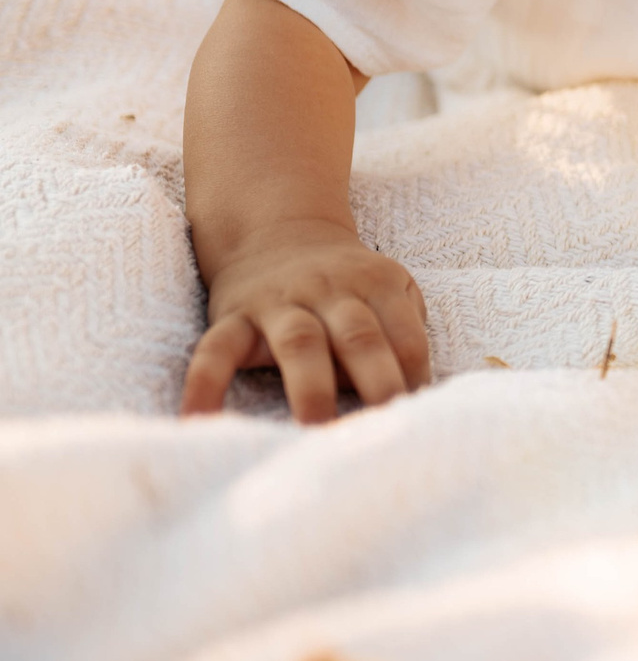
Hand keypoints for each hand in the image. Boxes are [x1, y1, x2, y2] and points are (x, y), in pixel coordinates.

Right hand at [183, 219, 431, 422]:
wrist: (277, 232)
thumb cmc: (345, 284)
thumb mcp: (387, 288)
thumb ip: (402, 331)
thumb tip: (409, 393)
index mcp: (377, 284)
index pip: (406, 335)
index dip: (414, 375)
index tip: (416, 413)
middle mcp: (330, 290)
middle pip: (359, 335)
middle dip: (375, 380)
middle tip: (383, 425)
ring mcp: (279, 302)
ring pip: (300, 341)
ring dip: (311, 385)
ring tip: (317, 429)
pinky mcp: (232, 316)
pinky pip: (216, 349)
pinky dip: (205, 383)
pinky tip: (199, 419)